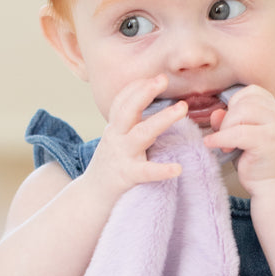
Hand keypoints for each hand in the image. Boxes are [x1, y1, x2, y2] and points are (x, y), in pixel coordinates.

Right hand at [85, 76, 186, 201]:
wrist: (91, 198)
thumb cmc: (110, 168)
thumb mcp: (116, 141)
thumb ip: (129, 127)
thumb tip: (152, 112)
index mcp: (115, 129)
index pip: (122, 101)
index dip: (137, 87)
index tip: (155, 77)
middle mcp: (116, 138)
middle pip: (128, 110)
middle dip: (144, 92)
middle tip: (163, 79)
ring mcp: (122, 156)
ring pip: (141, 134)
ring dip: (162, 119)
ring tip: (182, 109)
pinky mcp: (127, 176)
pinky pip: (146, 172)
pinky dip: (161, 170)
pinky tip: (178, 168)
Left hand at [203, 86, 274, 191]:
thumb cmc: (259, 163)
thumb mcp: (242, 138)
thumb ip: (230, 122)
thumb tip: (215, 113)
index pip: (252, 92)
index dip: (235, 104)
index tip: (230, 124)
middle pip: (245, 100)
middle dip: (228, 118)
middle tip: (224, 138)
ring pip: (242, 111)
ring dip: (226, 128)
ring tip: (226, 146)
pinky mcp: (269, 141)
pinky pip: (238, 132)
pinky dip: (221, 138)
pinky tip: (214, 145)